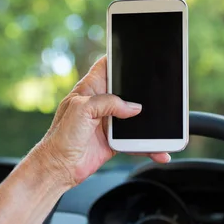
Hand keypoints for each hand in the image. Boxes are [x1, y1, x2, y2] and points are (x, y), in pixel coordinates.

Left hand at [33, 56, 169, 186]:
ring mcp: (108, 122)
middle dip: (143, 91)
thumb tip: (132, 108)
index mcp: (89, 88)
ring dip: (150, 122)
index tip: (137, 55)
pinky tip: (159, 151)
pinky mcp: (114, 140)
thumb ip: (107, 103)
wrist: (59, 167)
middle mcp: (100, 103)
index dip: (119, 58)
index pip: (106, 66)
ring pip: (135, 117)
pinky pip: (135, 141)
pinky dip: (148, 146)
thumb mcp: (81, 110)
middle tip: (160, 91)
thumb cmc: (61, 136)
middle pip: (126, 90)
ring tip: (165, 125)